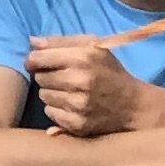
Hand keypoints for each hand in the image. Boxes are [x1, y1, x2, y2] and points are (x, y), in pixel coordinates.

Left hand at [22, 35, 164, 139]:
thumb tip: (31, 41)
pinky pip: (50, 113)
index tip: (37, 62)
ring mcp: (78, 105)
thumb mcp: (92, 46)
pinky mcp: (77, 124)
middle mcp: (79, 81)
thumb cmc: (109, 71)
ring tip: (69, 91)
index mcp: (81, 58)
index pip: (36, 58)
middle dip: (46, 75)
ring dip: (51, 93)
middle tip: (63, 77)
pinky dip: (57, 109)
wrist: (133, 105)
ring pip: (43, 95)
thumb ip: (61, 41)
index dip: (33, 60)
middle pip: (39, 77)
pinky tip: (72, 105)